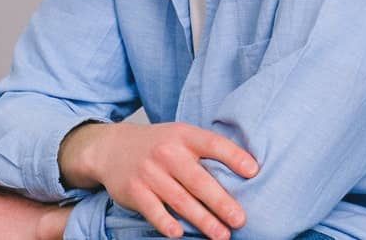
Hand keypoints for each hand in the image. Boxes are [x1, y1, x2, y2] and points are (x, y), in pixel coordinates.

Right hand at [59, 121, 258, 239]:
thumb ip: (205, 149)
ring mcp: (150, 173)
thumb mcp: (181, 135)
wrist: (112, 148)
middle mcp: (168, 153)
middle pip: (199, 180)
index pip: (213, 144)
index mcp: (184, 136)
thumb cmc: (158, 145)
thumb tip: (246, 168)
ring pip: (181, 200)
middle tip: (240, 219)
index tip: (254, 172)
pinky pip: (153, 210)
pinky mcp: (135, 191)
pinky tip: (180, 234)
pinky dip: (166, 223)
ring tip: (222, 234)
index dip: (234, 157)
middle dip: (222, 202)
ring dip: (203, 220)